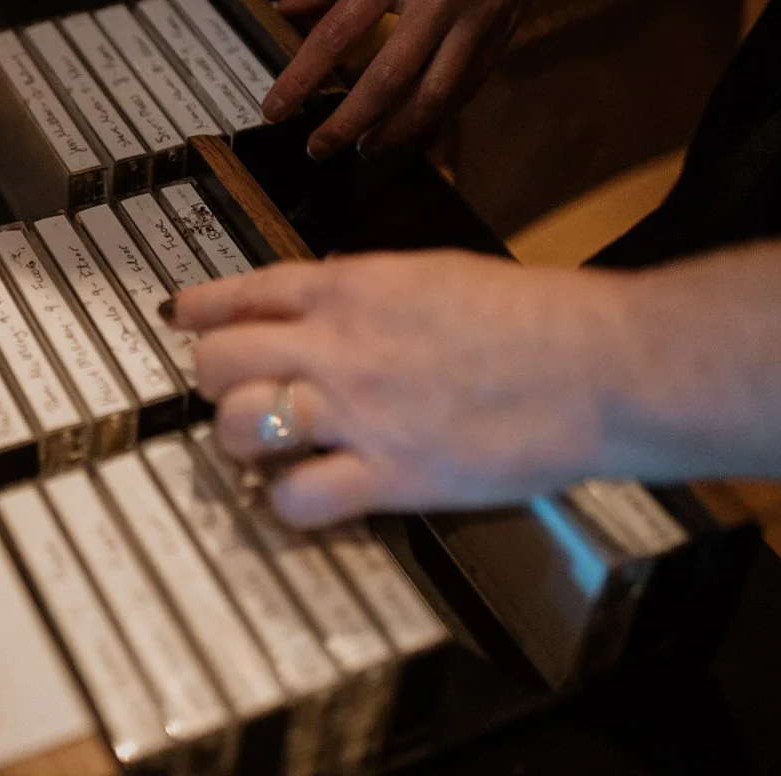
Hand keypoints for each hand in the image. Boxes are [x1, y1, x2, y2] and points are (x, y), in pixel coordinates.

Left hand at [173, 252, 631, 527]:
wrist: (598, 363)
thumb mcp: (433, 275)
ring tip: (264, 447)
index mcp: (352, 287)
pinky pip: (297, 498)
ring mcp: (358, 412)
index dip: (200, 310)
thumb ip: (368, 291)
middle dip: (213, 381)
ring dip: (240, 440)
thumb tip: (325, 300)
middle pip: (219, 362)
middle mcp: (338, 345)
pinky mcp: (391, 475)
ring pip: (240, 425)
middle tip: (233, 394)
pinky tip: (307, 497)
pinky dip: (289, 504)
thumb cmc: (534, 317)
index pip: (243, 292)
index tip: (182, 319)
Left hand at [262, 0, 579, 157]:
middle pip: (386, 79)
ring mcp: (477, 17)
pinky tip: (413, 127)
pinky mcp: (505, 30)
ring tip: (366, 147)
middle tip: (318, 148)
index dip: (301, 78)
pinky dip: (437, 115)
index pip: (337, 33)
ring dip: (396, 132)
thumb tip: (283, 7)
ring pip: (434, 96)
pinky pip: (467, 87)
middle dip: (348, 124)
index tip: (275, 109)